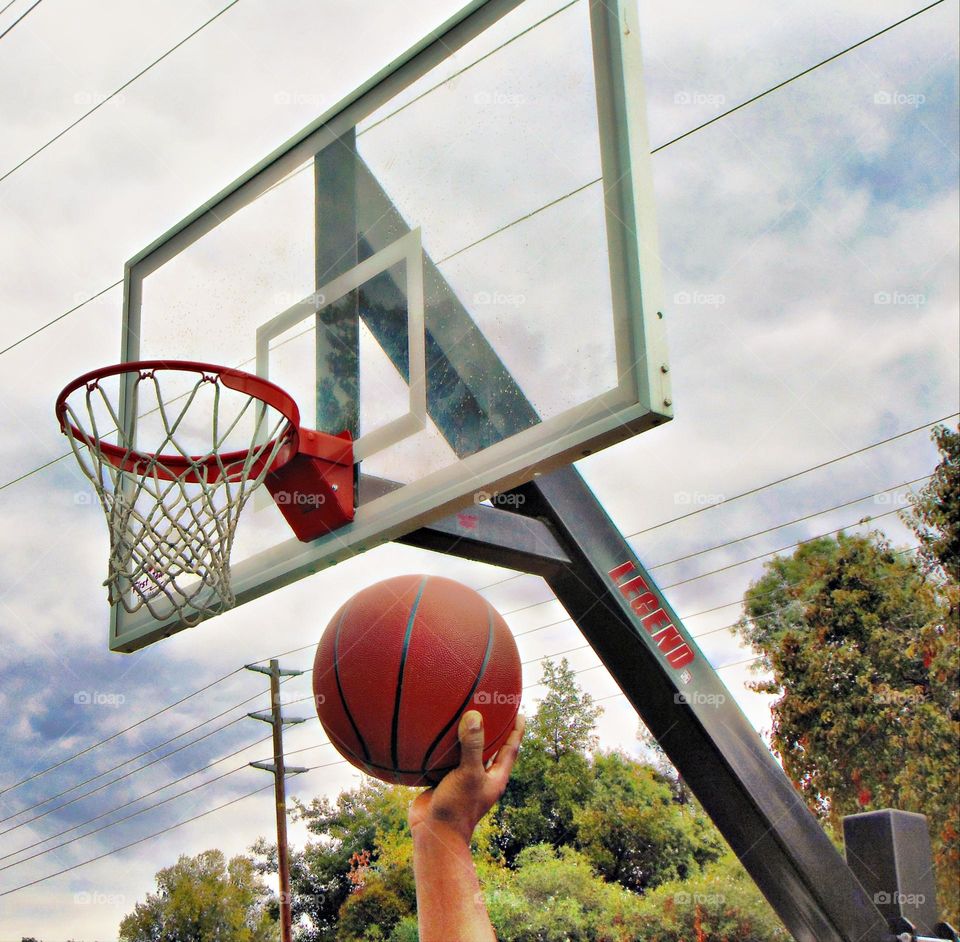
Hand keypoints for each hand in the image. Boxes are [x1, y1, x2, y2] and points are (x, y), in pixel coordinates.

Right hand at [409, 710, 524, 844]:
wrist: (433, 835)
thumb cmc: (458, 808)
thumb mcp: (469, 774)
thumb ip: (473, 746)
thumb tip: (475, 716)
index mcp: (495, 777)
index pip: (511, 748)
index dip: (516, 730)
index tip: (518, 711)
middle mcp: (481, 776)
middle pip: (490, 747)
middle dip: (492, 729)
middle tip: (490, 706)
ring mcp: (462, 779)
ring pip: (467, 752)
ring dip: (465, 736)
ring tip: (463, 713)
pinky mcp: (444, 780)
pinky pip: (445, 758)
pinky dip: (443, 745)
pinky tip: (436, 732)